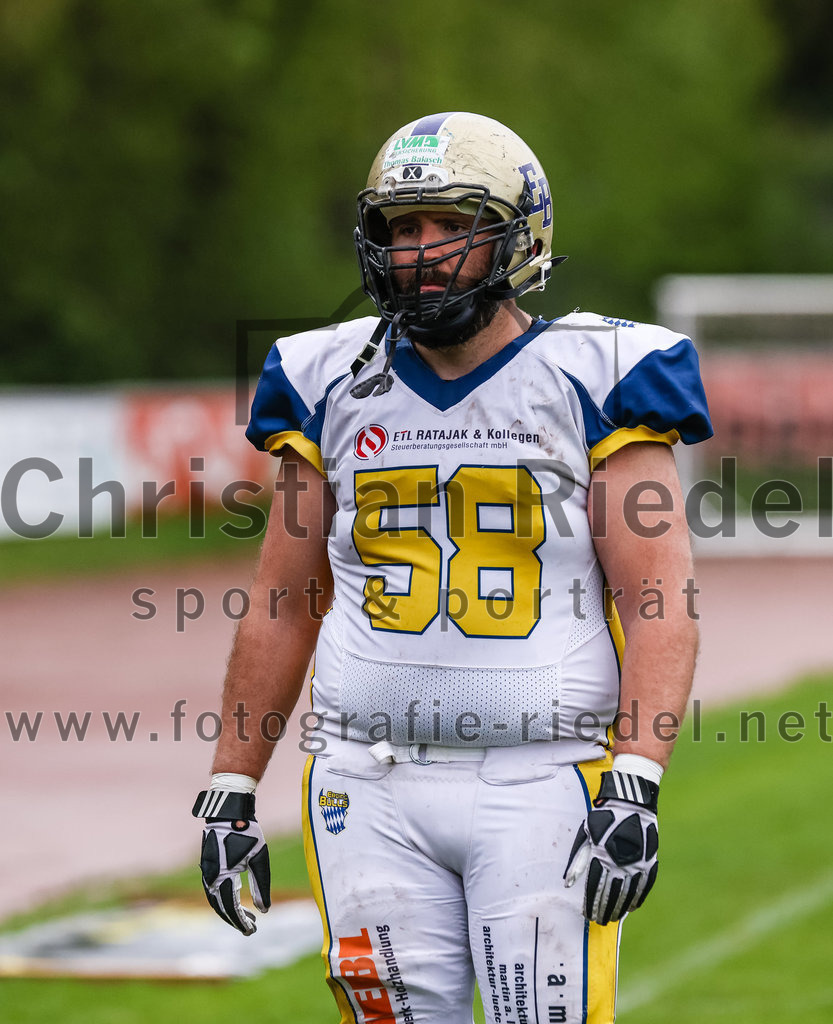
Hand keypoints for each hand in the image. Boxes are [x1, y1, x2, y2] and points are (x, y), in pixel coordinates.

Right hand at [193, 789, 270, 934]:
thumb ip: (260, 885)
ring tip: (247, 916)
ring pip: (215, 899)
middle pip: (220, 907)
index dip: (240, 921)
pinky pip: (213, 889)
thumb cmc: (247, 832)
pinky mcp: (208, 865)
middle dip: (235, 919)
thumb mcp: (259, 858)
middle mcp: (210, 876)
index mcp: (222, 876)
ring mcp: (207, 871)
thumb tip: (265, 910)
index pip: (230, 907)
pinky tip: (236, 898)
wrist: (229, 811)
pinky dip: (223, 898)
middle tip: (250, 928)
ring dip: (229, 910)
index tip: (251, 930)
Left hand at [563, 770, 658, 923]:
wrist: (632, 804)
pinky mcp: (649, 863)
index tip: (587, 915)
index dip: (591, 903)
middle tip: (599, 921)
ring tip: (612, 918)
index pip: (595, 888)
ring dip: (619, 909)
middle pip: (610, 895)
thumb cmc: (604, 818)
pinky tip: (631, 909)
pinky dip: (637, 899)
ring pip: (627, 895)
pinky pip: (644, 887)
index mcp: (601, 857)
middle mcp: (619, 864)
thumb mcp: (586, 835)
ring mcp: (636, 864)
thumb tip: (568, 883)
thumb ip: (578, 860)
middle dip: (603, 910)